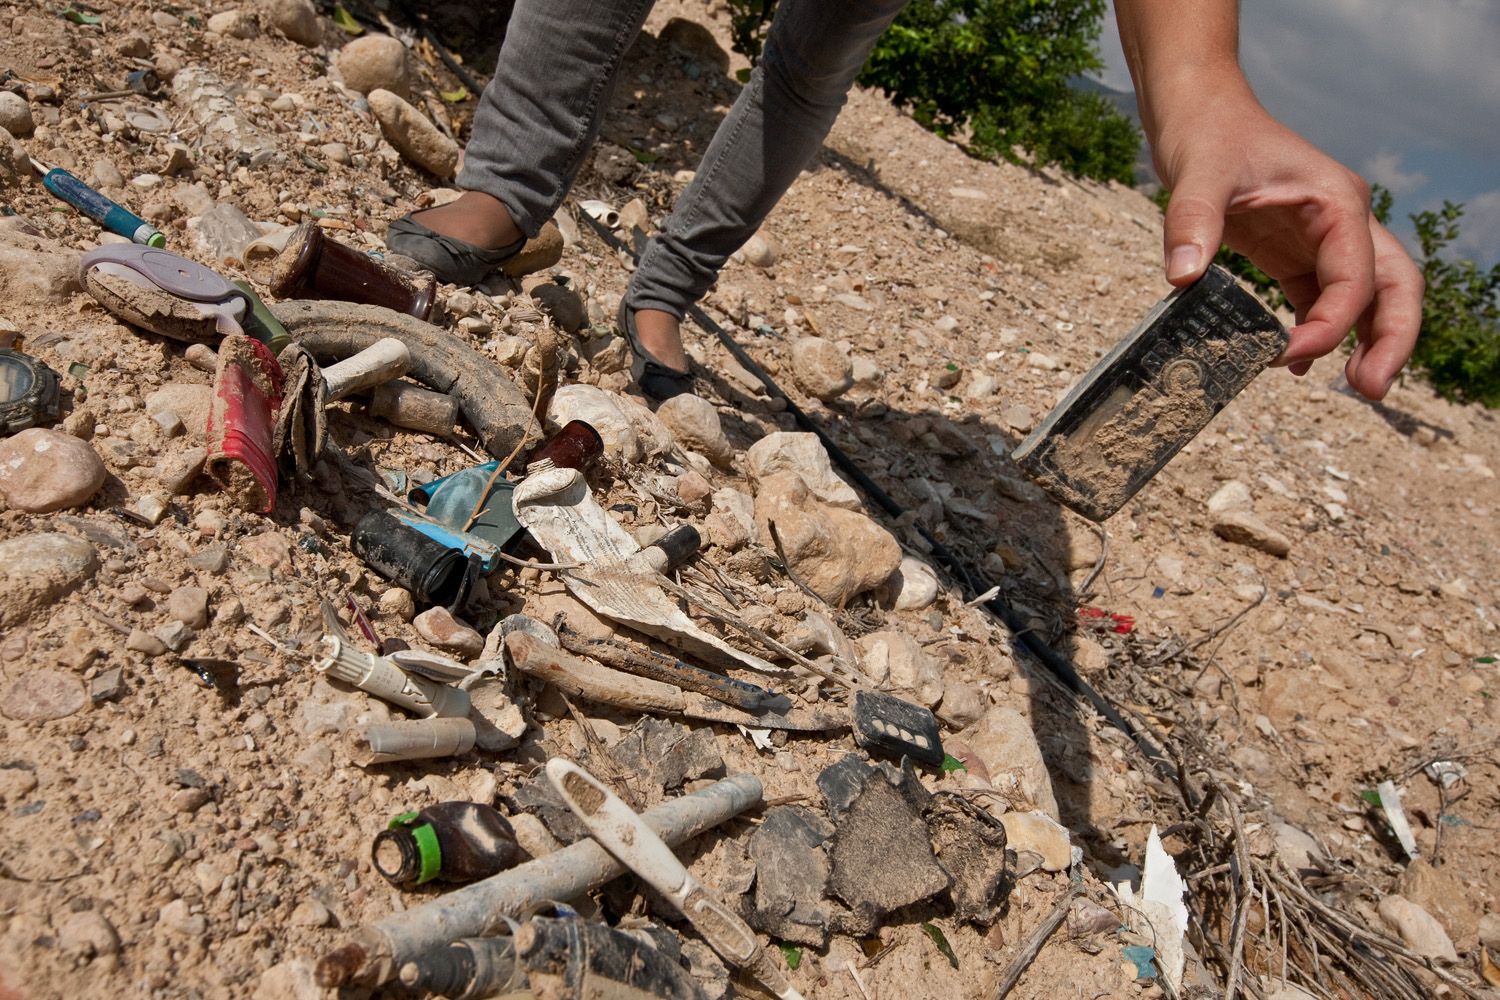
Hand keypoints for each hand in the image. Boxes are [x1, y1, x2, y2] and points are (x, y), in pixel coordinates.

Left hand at [1152, 95, 1422, 400]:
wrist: (1198, 111)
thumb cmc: (1208, 133)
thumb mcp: (1197, 174)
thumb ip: (1192, 223)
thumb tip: (1183, 278)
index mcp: (1336, 203)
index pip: (1355, 277)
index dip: (1331, 325)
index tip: (1286, 355)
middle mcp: (1341, 223)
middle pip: (1392, 287)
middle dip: (1391, 339)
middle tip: (1371, 389)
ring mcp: (1322, 240)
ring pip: (1366, 297)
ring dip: (1365, 341)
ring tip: (1356, 387)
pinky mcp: (1294, 253)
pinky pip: (1321, 299)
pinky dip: (1317, 330)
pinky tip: (1292, 363)